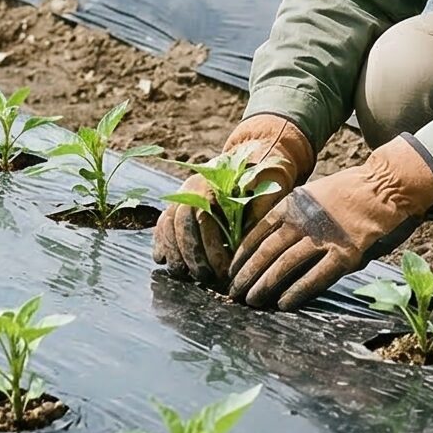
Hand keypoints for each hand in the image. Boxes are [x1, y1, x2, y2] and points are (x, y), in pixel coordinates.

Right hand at [153, 114, 315, 284]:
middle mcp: (193, 186)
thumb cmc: (267, 174)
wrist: (256, 155)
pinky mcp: (180, 203)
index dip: (211, 247)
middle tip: (204, 277)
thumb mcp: (272, 184)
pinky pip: (162, 222)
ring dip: (173, 252)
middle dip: (191, 253)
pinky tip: (163, 260)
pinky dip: (161, 241)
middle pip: (181, 222)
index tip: (223, 269)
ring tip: (185, 275)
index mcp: (215, 180)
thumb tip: (246, 234)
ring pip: (168, 223)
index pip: (204, 216)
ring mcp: (183, 193)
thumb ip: (261, 205)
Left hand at [228, 138, 432, 310]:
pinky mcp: (346, 253)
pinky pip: (315, 276)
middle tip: (234, 293)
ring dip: (265, 285)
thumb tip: (271, 245)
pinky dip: (297, 291)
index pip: (256, 233)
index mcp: (292, 204)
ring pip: (284, 265)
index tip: (230, 271)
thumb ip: (293, 216)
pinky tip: (283, 304)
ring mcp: (324, 237)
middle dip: (247, 275)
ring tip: (251, 301)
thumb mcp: (312, 195)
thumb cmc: (350, 192)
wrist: (387, 185)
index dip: (241, 255)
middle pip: (265, 251)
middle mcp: (303, 220)